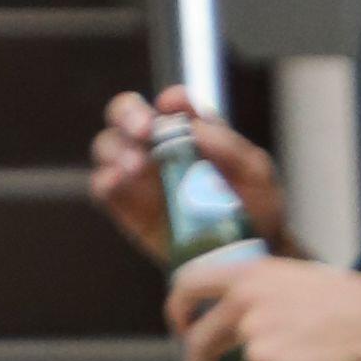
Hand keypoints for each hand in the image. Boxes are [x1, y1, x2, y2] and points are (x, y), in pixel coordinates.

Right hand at [89, 84, 280, 271]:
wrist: (247, 258)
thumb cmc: (256, 209)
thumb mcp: (257, 176)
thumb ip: (232, 149)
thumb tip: (197, 129)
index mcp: (192, 129)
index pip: (175, 104)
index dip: (173, 101)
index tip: (175, 108)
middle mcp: (158, 144)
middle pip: (126, 112)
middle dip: (129, 114)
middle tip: (144, 130)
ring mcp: (138, 174)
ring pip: (109, 146)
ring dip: (117, 150)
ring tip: (136, 167)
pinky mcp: (125, 205)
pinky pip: (103, 186)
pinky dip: (105, 180)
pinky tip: (118, 181)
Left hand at [169, 246, 360, 360]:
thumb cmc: (358, 305)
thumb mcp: (302, 281)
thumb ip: (269, 294)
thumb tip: (253, 321)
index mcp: (251, 273)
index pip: (188, 283)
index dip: (176, 308)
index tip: (181, 325)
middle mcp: (244, 301)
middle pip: (197, 339)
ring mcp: (253, 335)